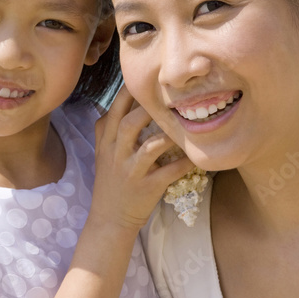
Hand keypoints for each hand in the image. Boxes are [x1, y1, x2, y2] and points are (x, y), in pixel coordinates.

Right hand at [92, 87, 196, 229]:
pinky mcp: (147, 187)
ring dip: (168, 135)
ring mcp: (131, 171)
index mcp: (106, 141)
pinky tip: (196, 156)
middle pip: (129, 122)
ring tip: (184, 125)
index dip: (130, 91)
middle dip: (148, 108)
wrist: (109, 219)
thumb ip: (108, 128)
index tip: (148, 78)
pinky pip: (168, 172)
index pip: (115, 109)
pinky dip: (183, 163)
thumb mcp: (102, 153)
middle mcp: (116, 154)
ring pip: (150, 147)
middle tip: (171, 97)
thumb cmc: (110, 182)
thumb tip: (120, 100)